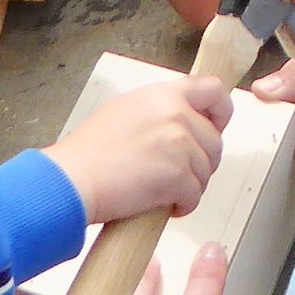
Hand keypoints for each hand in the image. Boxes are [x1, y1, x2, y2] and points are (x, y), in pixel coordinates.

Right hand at [44, 77, 231, 223]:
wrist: (74, 178)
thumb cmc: (90, 151)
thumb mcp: (126, 110)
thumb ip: (160, 109)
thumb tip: (183, 119)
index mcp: (163, 94)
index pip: (214, 89)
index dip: (220, 111)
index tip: (214, 126)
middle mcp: (176, 114)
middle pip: (214, 141)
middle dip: (200, 162)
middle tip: (176, 173)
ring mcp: (179, 144)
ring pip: (206, 171)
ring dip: (189, 186)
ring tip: (163, 190)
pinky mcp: (178, 175)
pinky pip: (196, 195)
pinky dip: (183, 205)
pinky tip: (164, 205)